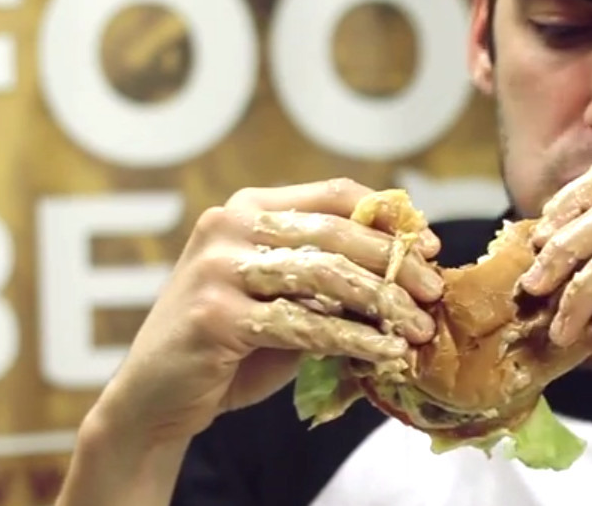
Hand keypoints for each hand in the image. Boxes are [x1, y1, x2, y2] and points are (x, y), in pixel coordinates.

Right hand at [92, 179, 443, 446]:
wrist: (156, 396)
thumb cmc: (231, 344)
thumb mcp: (285, 297)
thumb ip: (331, 276)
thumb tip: (413, 267)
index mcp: (248, 208)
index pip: (334, 194)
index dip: (388, 218)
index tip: (429, 246)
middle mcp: (228, 226)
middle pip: (336, 232)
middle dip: (396, 264)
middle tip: (435, 292)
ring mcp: (217, 268)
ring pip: (326, 276)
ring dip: (383, 304)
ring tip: (418, 329)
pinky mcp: (215, 315)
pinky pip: (305, 324)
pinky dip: (354, 340)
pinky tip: (385, 353)